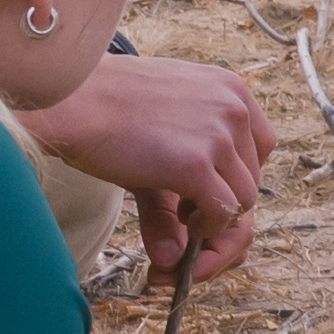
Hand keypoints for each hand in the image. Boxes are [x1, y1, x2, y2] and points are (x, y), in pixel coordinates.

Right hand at [27, 43, 269, 273]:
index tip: (210, 183)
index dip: (237, 171)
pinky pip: (223, 212)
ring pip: (243, 198)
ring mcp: (217, 135)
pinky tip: (181, 222)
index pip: (261, 142)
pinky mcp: (195, 166)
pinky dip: (206, 227)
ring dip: (216, 216)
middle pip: (253, 174)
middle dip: (225, 197)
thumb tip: (178, 245)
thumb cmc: (106, 106)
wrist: (72, 101)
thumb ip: (184, 174)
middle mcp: (232, 106)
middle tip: (186, 205)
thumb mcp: (161, 126)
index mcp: (229, 88)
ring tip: (180, 213)